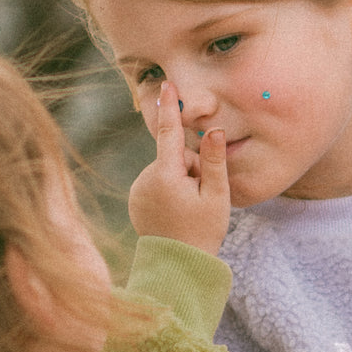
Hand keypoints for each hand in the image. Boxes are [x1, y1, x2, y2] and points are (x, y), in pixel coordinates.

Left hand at [128, 81, 229, 253]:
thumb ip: (214, 160)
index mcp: (165, 176)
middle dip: (191, 168)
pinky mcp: (135, 199)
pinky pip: (156, 182)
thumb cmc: (202, 232)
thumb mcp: (216, 196)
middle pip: (174, 157)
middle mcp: (145, 179)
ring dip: (180, 181)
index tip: (167, 85)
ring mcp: (137, 190)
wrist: (177, 266)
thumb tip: (213, 129)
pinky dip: (168, 190)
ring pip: (166, 170)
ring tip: (189, 208)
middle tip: (201, 197)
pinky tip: (176, 211)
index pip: (169, 134)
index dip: (170, 108)